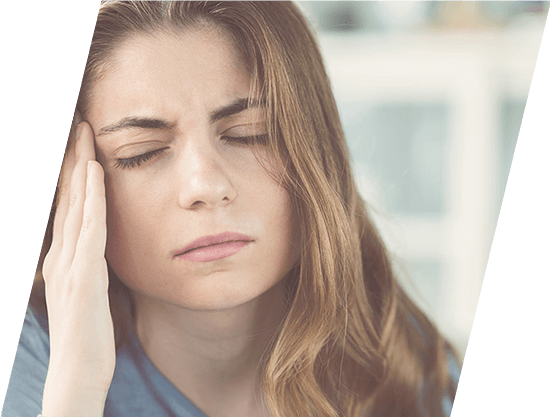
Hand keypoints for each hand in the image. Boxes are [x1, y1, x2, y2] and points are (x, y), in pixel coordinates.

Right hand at [41, 110, 114, 410]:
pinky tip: (95, 171)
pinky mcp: (83, 274)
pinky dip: (91, 197)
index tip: (83, 144)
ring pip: (74, 203)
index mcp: (66, 257)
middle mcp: (63, 253)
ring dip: (79, 165)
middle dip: (73, 158)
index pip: (70, 205)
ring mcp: (70, 262)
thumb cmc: (89, 335)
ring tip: (84, 132)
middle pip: (68, 196)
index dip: (75, 173)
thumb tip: (99, 250)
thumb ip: (92, 268)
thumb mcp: (90, 293)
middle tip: (79, 123)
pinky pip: (88, 227)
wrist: (78, 371)